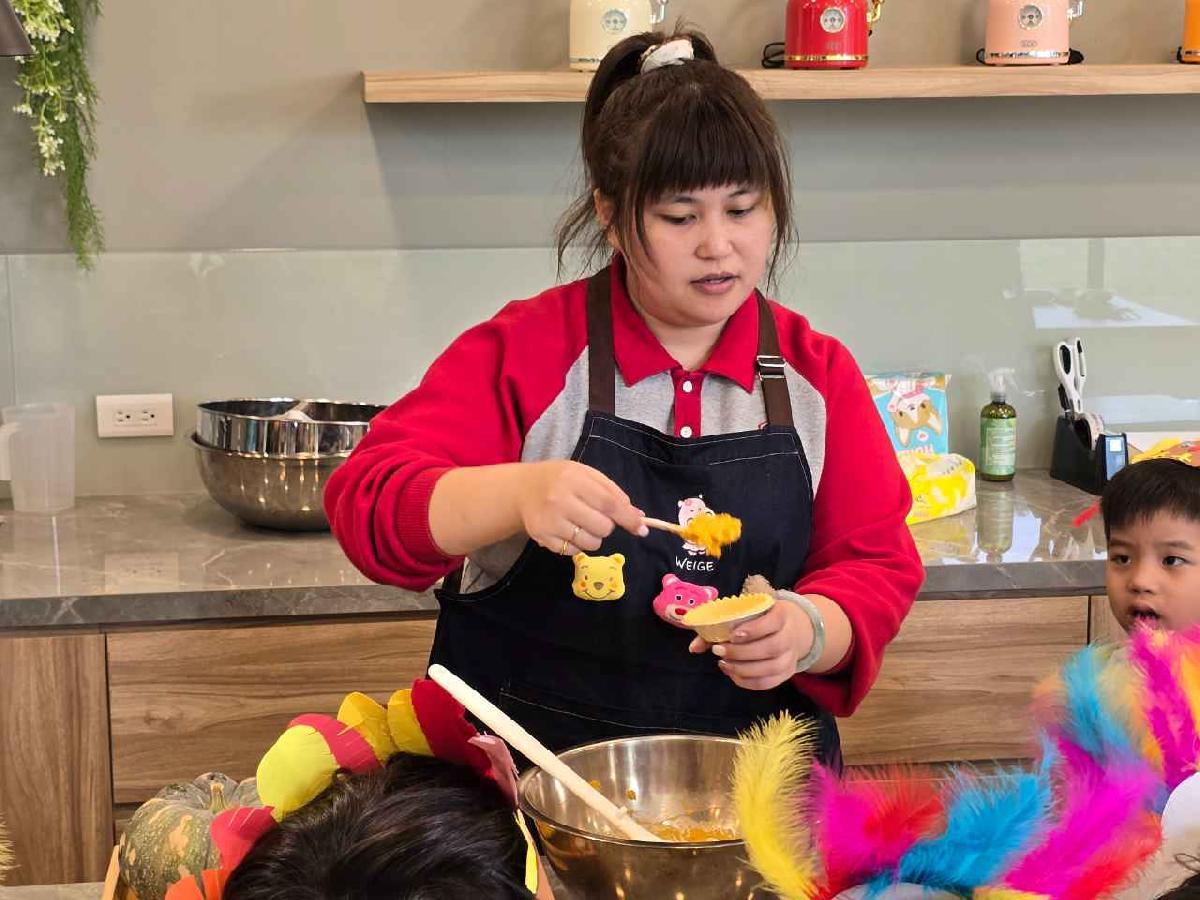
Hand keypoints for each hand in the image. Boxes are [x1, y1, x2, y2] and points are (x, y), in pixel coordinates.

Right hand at [518, 460, 647, 555]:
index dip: (628, 518)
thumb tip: (638, 517)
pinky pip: (574, 552)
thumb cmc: (560, 479)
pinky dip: (577, 545)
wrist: (523, 489)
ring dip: (593, 537)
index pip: (609, 504)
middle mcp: (560, 500)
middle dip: (606, 526)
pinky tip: (567, 530)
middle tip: (595, 516)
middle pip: (602, 527)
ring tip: (581, 524)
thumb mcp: (585, 474)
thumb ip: (612, 492)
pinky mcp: (542, 537)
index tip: (641, 529)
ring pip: (590, 543)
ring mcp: (549, 521)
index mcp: (574, 479)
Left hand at [689, 590, 814, 691]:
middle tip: (718, 651)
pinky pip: (769, 682)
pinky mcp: (786, 672)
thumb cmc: (760, 618)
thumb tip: (694, 648)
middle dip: (741, 652)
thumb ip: (718, 626)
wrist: (791, 629)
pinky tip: (733, 674)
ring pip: (771, 668)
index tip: (733, 635)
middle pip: (771, 647)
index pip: (774, 621)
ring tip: (723, 664)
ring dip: (743, 669)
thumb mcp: (746, 613)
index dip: (754, 629)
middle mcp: (790, 636)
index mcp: (781, 614)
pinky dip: (749, 682)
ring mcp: (790, 656)